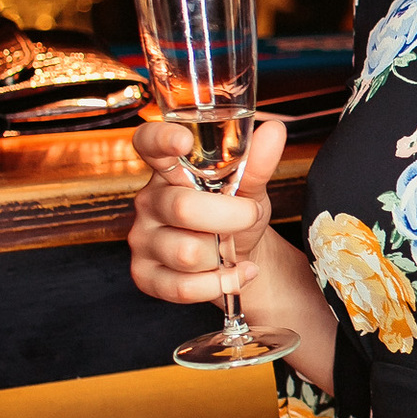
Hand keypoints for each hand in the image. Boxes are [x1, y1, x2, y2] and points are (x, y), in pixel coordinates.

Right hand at [128, 117, 285, 304]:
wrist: (239, 258)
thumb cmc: (237, 213)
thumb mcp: (250, 186)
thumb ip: (257, 161)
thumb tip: (273, 130)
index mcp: (169, 169)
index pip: (148, 143)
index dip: (161, 139)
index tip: (183, 140)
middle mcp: (149, 201)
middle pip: (183, 208)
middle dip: (231, 217)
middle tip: (249, 216)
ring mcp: (143, 239)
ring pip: (187, 253)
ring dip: (223, 255)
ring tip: (232, 248)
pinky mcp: (145, 275)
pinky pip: (182, 287)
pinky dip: (220, 283)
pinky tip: (235, 272)